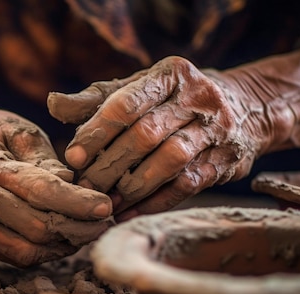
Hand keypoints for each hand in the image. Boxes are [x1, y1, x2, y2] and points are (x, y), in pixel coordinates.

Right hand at [0, 106, 112, 266]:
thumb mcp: (22, 132)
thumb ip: (48, 161)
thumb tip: (78, 190)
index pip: (38, 191)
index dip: (76, 203)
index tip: (105, 206)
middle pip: (32, 228)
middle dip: (74, 229)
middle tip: (102, 222)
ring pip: (23, 250)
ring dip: (61, 246)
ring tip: (85, 231)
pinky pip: (11, 255)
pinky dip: (42, 251)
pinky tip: (60, 238)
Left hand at [48, 39, 299, 220]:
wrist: (245, 108)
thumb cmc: (174, 99)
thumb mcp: (139, 88)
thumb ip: (96, 99)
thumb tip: (54, 104)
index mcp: (170, 74)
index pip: (126, 103)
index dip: (96, 132)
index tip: (73, 157)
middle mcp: (198, 98)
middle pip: (146, 135)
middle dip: (110, 165)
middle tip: (84, 187)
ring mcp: (217, 130)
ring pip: (170, 161)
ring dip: (132, 187)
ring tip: (104, 203)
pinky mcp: (226, 162)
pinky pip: (188, 186)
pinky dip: (155, 202)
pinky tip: (129, 213)